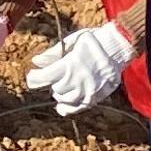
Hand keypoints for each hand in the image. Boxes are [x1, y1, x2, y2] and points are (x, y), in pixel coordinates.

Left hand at [22, 20, 136, 117]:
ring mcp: (86, 90)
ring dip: (60, 94)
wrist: (118, 48)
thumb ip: (53, 53)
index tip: (32, 76)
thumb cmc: (93, 41)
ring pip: (64, 100)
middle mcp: (77, 80)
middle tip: (54, 75)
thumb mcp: (72, 41)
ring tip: (63, 85)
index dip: (34, 78)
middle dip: (51, 83)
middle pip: (55, 89)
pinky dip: (67, 108)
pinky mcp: (95, 98)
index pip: (44, 77)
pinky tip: (62, 106)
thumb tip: (36, 62)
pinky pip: (76, 109)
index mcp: (69, 65)